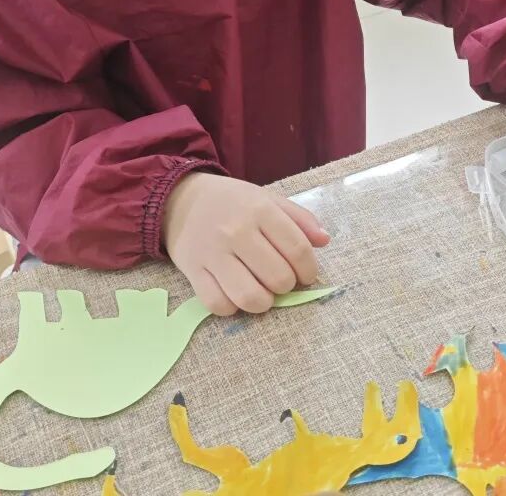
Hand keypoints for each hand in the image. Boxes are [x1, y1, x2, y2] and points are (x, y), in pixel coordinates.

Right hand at [163, 172, 329, 316]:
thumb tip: (325, 241)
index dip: (309, 269)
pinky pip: (218, 305)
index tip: (307, 275)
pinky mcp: (193, 272)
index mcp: (260, 209)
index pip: (298, 249)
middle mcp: (237, 231)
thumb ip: (299, 218)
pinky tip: (236, 294)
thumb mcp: (267, 198)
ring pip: (249, 297)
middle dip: (287, 286)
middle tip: (281, 280)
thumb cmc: (231, 201)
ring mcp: (213, 253)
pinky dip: (232, 308)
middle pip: (278, 277)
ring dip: (264, 303)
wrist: (180, 199)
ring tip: (263, 293)